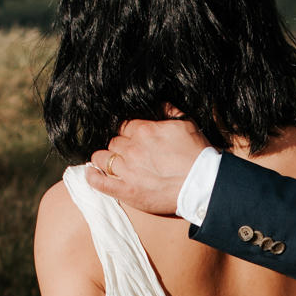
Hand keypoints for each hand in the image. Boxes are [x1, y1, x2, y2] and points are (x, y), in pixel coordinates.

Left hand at [84, 116, 208, 215]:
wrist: (203, 184)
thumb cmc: (198, 154)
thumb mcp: (186, 124)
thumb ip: (169, 111)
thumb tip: (158, 103)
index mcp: (144, 130)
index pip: (124, 126)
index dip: (127, 132)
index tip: (132, 138)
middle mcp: (131, 149)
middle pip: (113, 142)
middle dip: (119, 146)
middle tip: (128, 153)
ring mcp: (126, 171)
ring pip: (101, 158)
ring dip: (104, 159)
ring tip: (110, 163)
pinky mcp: (126, 191)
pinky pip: (99, 182)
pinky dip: (92, 177)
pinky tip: (93, 173)